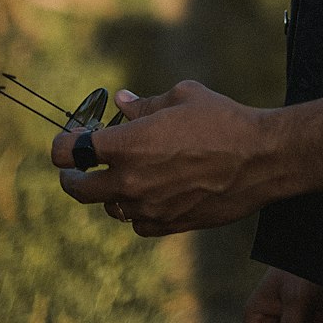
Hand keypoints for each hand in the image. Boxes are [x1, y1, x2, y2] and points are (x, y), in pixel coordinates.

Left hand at [50, 79, 274, 235]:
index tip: (67, 141)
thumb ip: (145, 104)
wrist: (259, 159)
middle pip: (78, 188)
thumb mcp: (182, 97)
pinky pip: (137, 223)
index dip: (63, 144)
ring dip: (111, 192)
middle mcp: (129, 180)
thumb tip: (122, 102)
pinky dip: (136, 210)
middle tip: (76, 168)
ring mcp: (147, 207)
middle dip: (72, 176)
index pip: (69, 150)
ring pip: (110, 207)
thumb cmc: (222, 119)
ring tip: (126, 175)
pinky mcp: (166, 225)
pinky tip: (150, 194)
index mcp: (126, 144)